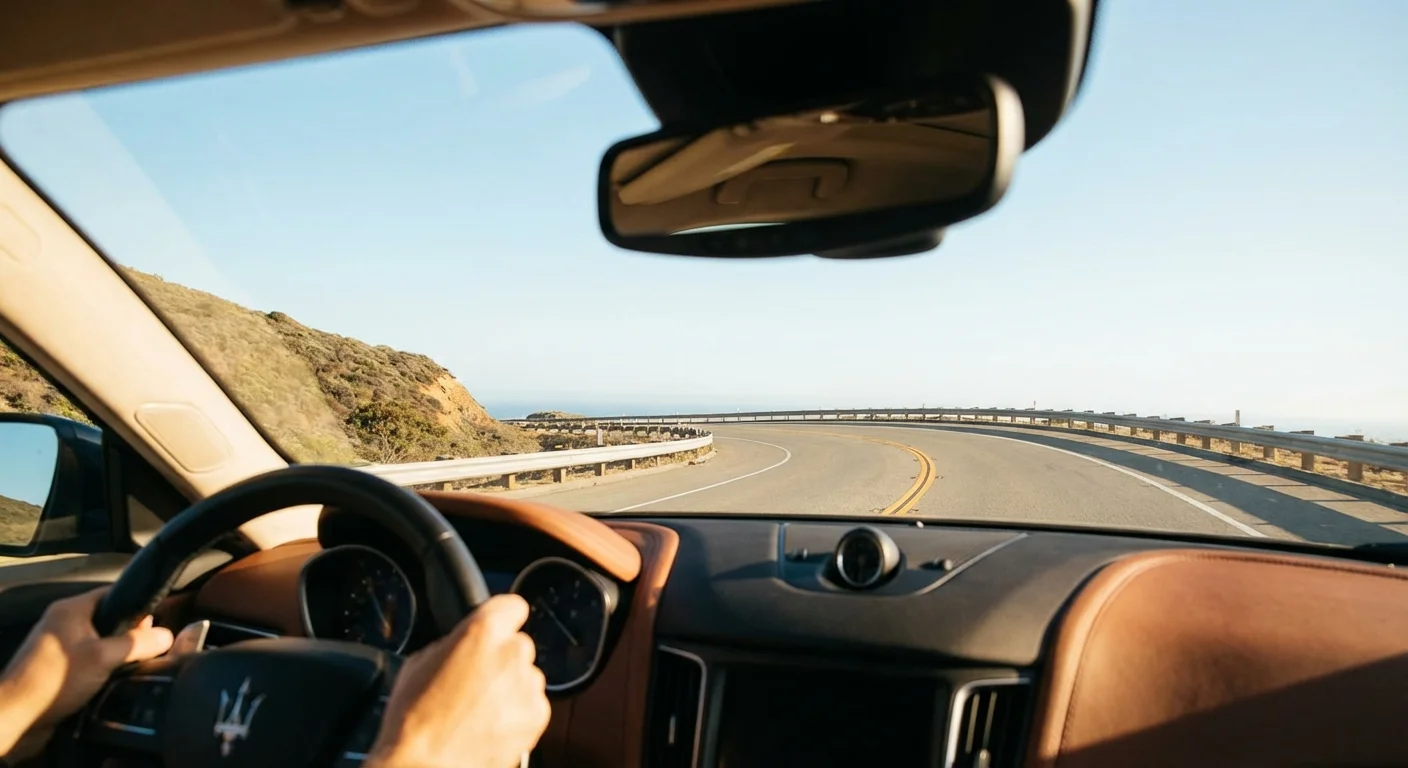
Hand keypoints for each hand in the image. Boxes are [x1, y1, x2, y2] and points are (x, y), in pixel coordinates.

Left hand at [0, 586, 172, 759]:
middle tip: (150, 647)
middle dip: (131, 633)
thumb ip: (138, 644)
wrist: (16, 717)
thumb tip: (168, 635)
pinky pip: (90, 660)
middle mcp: (63, 622)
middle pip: (109, 618)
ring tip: (135, 664)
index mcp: (71, 609)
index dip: (138, 604)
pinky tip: (115, 679)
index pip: (114, 593)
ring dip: (117, 653)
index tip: (159, 621)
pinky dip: (104, 667)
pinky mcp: (57, 669)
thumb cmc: (55, 679)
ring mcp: (58, 646)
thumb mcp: (104, 657)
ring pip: (100, 642)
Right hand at [366, 594, 549, 767]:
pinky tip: (491, 725)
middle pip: (518, 645)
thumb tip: (463, 645)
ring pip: (526, 676)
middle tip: (476, 681)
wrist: (426, 764)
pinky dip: (518, 712)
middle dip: (501, 659)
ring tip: (480, 710)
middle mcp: (512, 653)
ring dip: (511, 687)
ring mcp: (528, 685)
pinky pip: (532, 703)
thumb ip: (452, 643)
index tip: (497, 628)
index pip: (512, 605)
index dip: (502, 618)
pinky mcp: (537, 715)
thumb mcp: (419, 661)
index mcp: (482, 631)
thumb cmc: (414, 719)